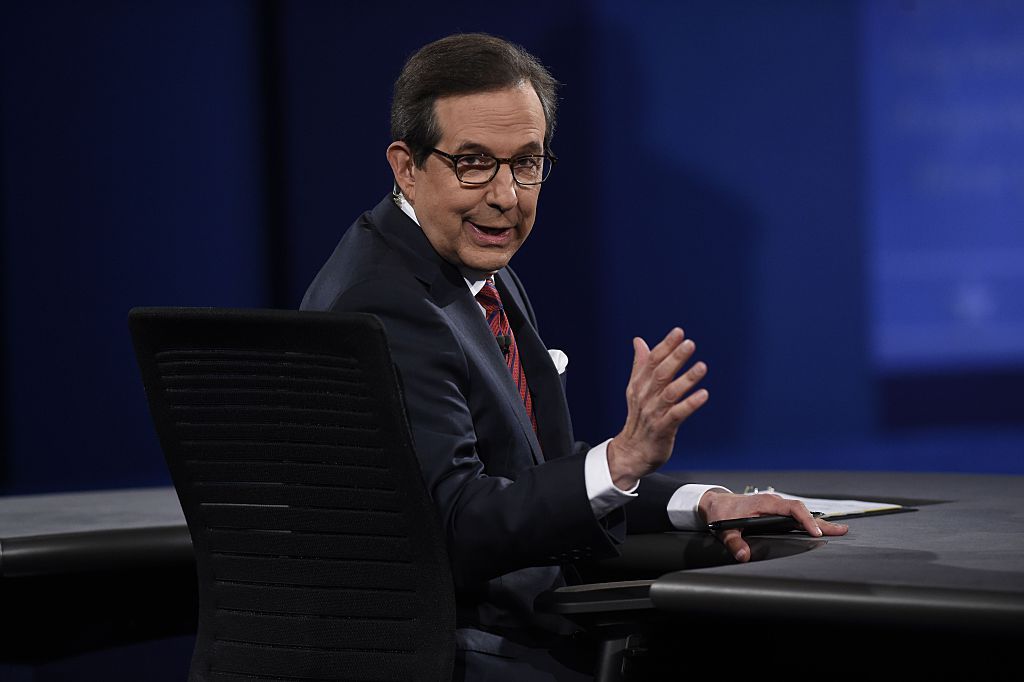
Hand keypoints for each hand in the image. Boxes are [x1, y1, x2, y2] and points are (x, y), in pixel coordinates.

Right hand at [607, 328, 707, 489]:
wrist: (633, 451)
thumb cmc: (639, 418)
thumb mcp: (636, 389)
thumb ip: (640, 364)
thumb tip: (638, 341)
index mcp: (639, 385)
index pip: (651, 361)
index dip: (665, 346)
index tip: (678, 332)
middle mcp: (645, 396)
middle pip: (660, 374)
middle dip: (675, 358)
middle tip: (690, 344)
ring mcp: (653, 413)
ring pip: (670, 393)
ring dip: (686, 379)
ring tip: (702, 367)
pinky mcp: (663, 428)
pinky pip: (677, 414)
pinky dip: (690, 404)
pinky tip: (703, 395)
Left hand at [700, 491, 848, 561]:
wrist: (717, 503)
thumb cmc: (722, 512)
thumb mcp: (725, 529)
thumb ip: (734, 543)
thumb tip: (744, 556)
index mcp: (765, 503)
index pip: (792, 508)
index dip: (806, 520)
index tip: (816, 533)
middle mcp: (774, 503)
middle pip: (803, 510)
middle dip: (821, 522)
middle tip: (841, 531)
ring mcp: (776, 507)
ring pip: (801, 513)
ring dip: (818, 522)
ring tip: (839, 531)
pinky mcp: (775, 512)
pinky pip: (795, 515)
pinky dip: (809, 522)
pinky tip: (819, 530)